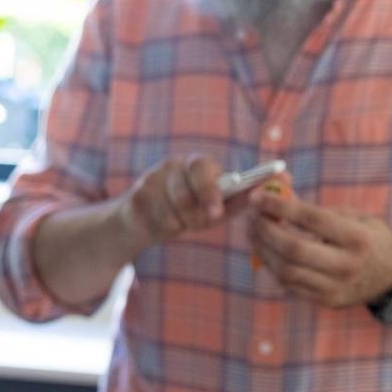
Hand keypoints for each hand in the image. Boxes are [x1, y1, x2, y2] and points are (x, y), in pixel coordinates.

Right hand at [118, 155, 250, 251]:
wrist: (144, 222)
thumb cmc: (187, 213)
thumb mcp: (213, 208)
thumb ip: (234, 202)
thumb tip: (255, 195)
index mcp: (195, 164)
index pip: (202, 167)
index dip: (209, 190)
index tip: (216, 212)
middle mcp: (172, 165)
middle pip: (185, 192)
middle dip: (196, 215)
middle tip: (203, 224)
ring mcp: (151, 178)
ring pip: (172, 209)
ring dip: (181, 223)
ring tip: (182, 224)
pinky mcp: (136, 195)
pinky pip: (156, 218)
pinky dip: (164, 227)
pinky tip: (162, 223)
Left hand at [249, 190, 391, 307]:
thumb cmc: (372, 239)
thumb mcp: (357, 216)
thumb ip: (319, 208)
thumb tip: (279, 192)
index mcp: (358, 238)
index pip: (310, 219)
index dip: (279, 206)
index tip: (258, 198)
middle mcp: (347, 265)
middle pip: (292, 248)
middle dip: (264, 229)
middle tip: (252, 217)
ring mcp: (336, 287)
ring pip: (285, 270)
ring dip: (262, 249)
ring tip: (255, 233)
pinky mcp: (327, 301)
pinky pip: (290, 284)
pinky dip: (273, 266)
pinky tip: (268, 251)